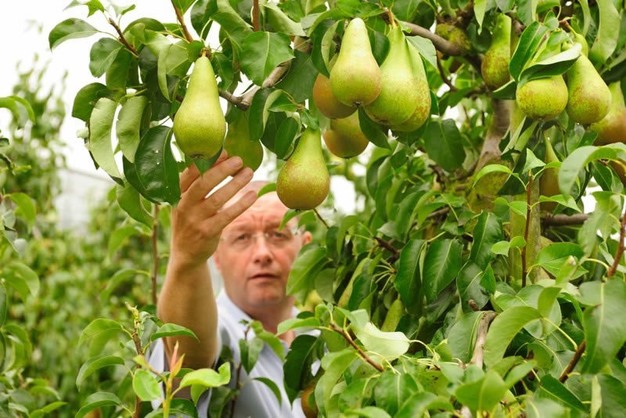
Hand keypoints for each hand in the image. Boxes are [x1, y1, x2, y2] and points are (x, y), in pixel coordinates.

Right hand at [170, 153, 255, 267]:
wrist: (185, 254)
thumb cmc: (190, 220)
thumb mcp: (185, 202)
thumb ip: (196, 184)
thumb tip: (220, 159)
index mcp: (177, 194)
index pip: (189, 173)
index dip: (207, 161)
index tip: (225, 151)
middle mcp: (184, 205)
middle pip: (203, 183)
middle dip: (222, 169)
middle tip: (239, 160)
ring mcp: (195, 220)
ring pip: (217, 198)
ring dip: (235, 184)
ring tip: (249, 172)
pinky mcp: (208, 232)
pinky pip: (227, 215)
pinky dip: (241, 204)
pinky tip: (253, 195)